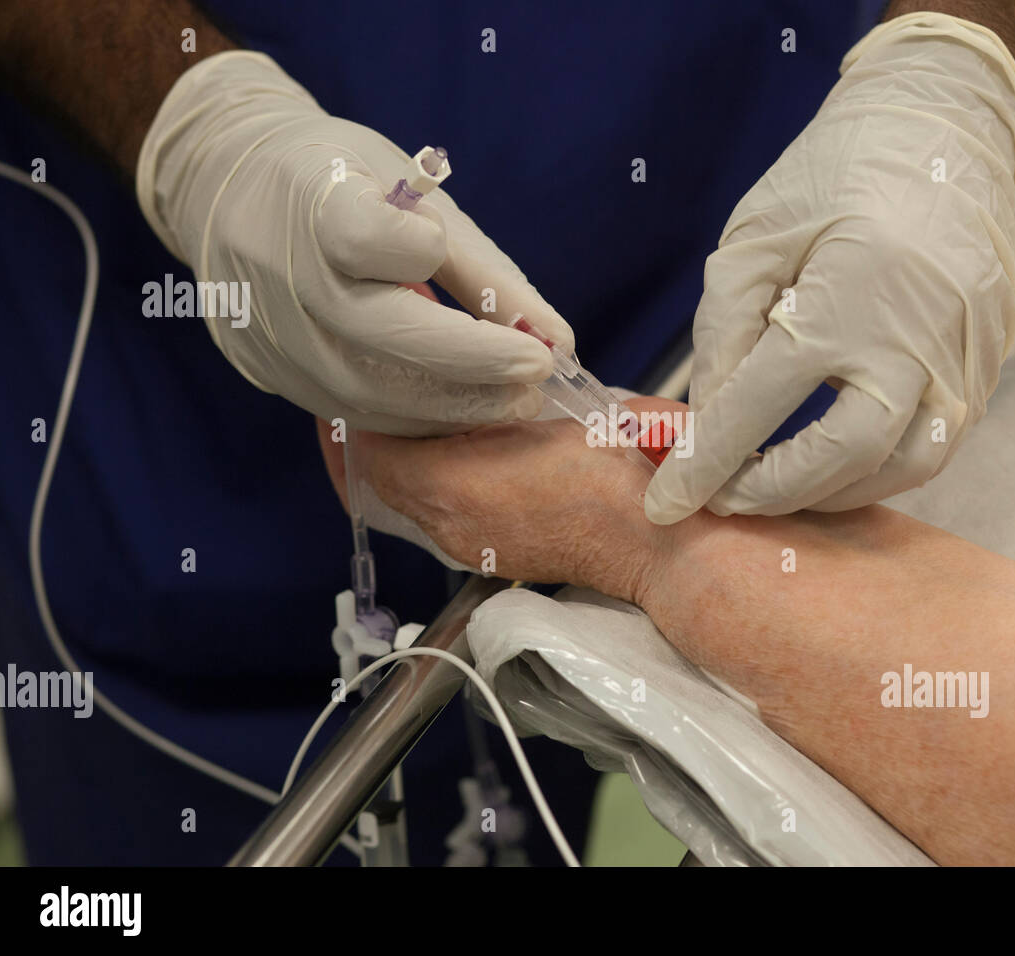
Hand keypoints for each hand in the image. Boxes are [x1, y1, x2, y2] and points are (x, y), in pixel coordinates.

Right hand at [138, 51, 571, 435]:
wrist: (224, 182)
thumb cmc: (338, 177)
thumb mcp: (412, 192)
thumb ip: (485, 270)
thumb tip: (559, 341)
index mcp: (313, 204)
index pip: (368, 239)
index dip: (419, 248)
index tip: (445, 249)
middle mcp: (283, 275)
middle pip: (382, 335)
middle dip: (474, 363)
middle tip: (536, 374)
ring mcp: (268, 332)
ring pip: (369, 394)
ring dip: (452, 407)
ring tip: (510, 402)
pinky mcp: (265, 371)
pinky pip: (349, 410)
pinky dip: (412, 416)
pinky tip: (456, 407)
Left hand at [317, 397, 691, 603]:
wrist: (650, 541)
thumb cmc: (610, 475)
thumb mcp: (549, 412)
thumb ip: (491, 397)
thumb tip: (464, 375)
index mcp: (451, 484)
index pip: (373, 451)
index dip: (365, 416)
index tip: (364, 390)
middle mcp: (447, 523)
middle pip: (384, 479)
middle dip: (378, 440)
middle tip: (379, 400)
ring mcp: (468, 546)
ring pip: (412, 501)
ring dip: (409, 465)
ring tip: (421, 425)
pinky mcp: (490, 557)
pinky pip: (443, 519)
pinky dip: (441, 488)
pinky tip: (465, 459)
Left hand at [643, 13, 1014, 522]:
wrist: (944, 130)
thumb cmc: (838, 174)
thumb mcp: (754, 239)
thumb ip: (724, 332)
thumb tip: (709, 414)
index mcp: (845, 297)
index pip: (759, 407)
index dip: (706, 463)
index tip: (667, 504)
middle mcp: (914, 339)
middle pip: (842, 457)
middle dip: (774, 492)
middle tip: (726, 496)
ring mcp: (963, 357)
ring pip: (903, 466)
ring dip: (833, 491)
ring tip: (777, 484)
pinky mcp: (987, 364)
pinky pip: (936, 441)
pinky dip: (879, 467)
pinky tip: (835, 460)